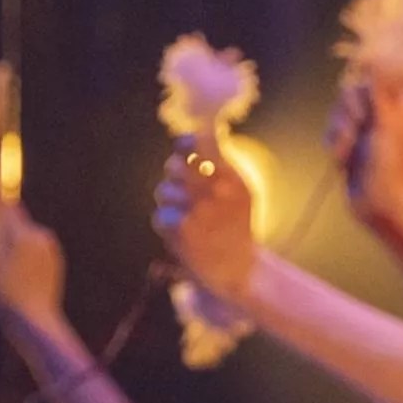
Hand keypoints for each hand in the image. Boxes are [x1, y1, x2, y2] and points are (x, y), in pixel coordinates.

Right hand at [0, 201, 65, 324]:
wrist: (33, 321)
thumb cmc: (5, 293)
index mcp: (25, 233)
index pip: (6, 207)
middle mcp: (42, 235)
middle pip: (16, 221)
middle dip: (1, 231)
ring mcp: (51, 249)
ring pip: (25, 236)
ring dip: (12, 245)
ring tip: (2, 271)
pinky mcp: (55, 261)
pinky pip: (34, 250)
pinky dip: (23, 257)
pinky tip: (16, 277)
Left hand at [152, 140, 259, 303]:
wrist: (238, 269)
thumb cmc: (236, 224)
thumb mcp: (241, 189)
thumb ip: (219, 161)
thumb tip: (195, 133)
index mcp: (232, 177)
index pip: (201, 142)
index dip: (185, 142)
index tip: (183, 147)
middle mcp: (216, 190)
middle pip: (174, 166)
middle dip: (173, 175)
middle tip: (184, 188)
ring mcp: (198, 210)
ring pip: (164, 191)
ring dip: (169, 202)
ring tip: (188, 215)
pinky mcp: (182, 230)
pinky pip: (161, 215)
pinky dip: (168, 224)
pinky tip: (184, 233)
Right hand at [327, 73, 402, 223]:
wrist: (379, 204)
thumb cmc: (390, 165)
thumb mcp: (386, 124)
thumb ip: (378, 89)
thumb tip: (376, 55)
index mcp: (398, 104)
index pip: (382, 73)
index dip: (370, 76)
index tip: (362, 87)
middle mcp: (380, 113)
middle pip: (353, 91)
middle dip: (349, 110)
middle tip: (360, 128)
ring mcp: (363, 129)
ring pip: (338, 112)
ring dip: (340, 132)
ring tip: (350, 153)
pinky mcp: (348, 144)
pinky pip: (331, 132)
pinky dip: (334, 145)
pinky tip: (342, 161)